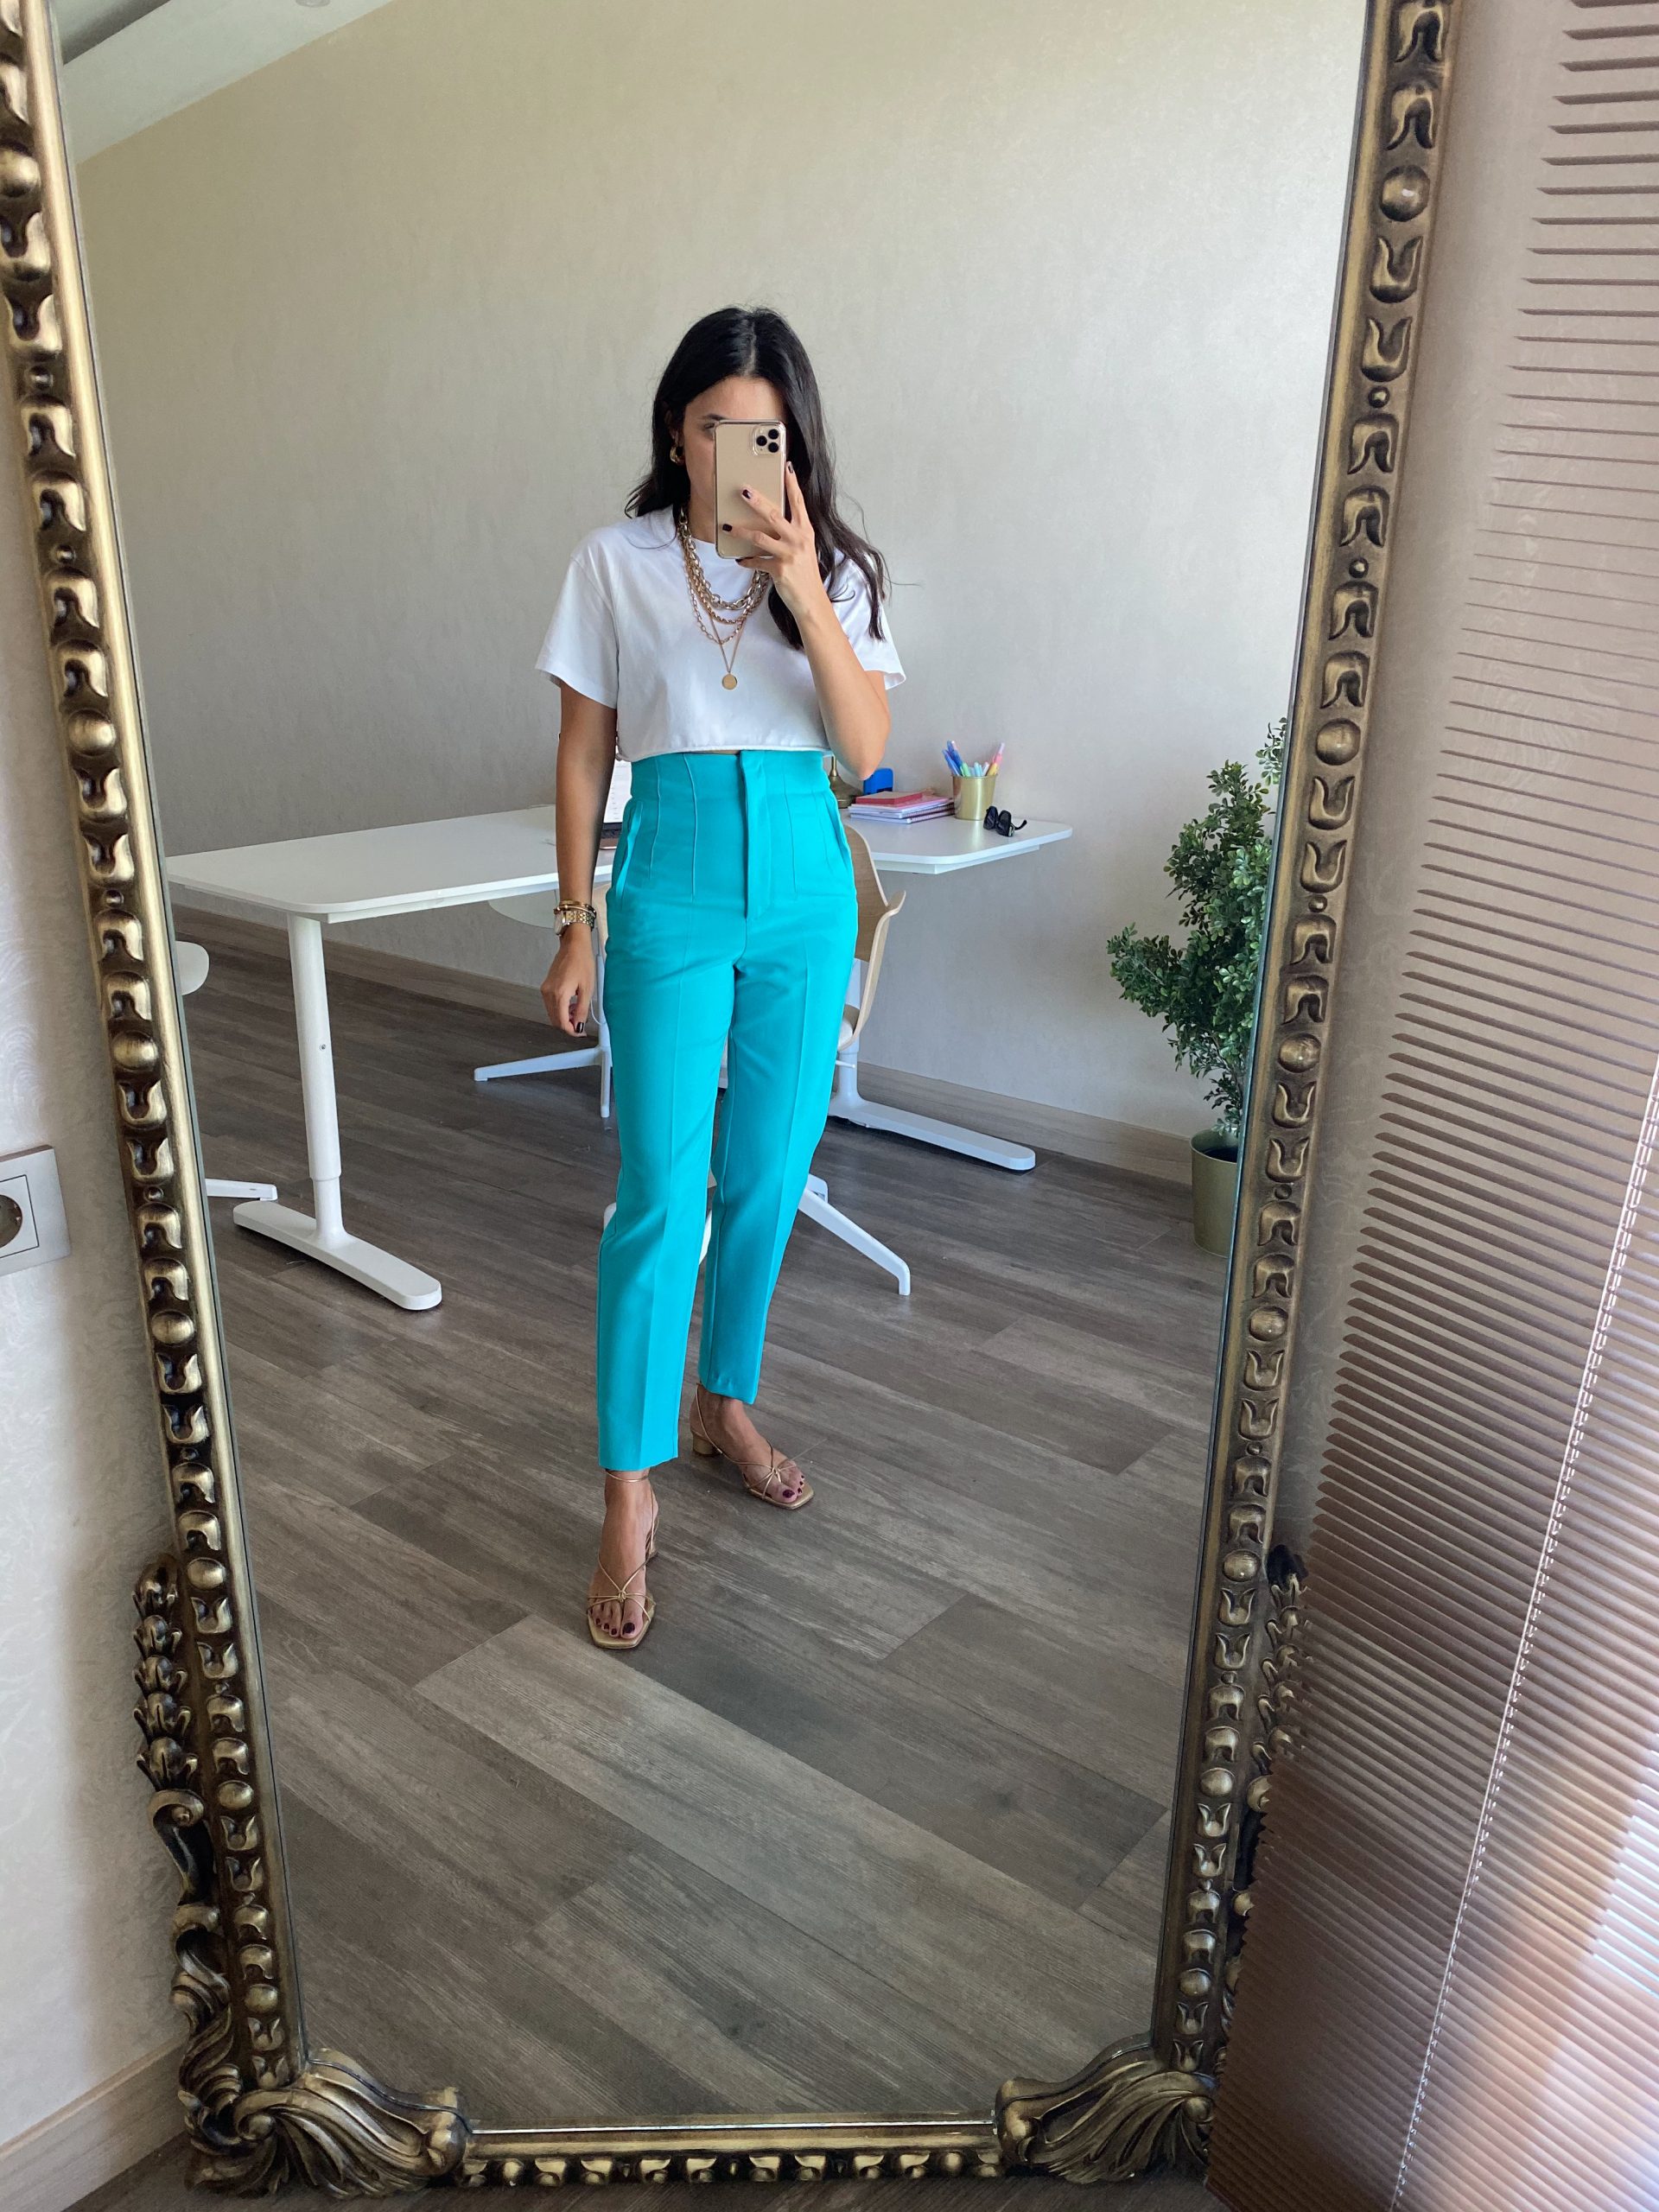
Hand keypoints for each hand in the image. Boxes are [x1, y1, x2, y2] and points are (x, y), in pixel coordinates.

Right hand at [541, 929, 595, 1034]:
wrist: (574, 945)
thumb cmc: (582, 961)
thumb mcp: (587, 988)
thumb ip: (582, 1010)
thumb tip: (579, 1025)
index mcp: (559, 994)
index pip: (562, 1022)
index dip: (572, 1031)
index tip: (580, 1032)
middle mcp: (549, 993)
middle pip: (555, 1020)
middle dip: (568, 1025)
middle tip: (581, 1022)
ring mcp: (545, 989)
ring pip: (552, 1013)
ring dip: (564, 1017)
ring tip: (578, 1010)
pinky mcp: (546, 986)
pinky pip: (551, 1004)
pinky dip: (560, 1008)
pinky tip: (571, 1004)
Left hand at [728, 462, 826, 620]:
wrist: (811, 600)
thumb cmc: (805, 572)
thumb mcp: (803, 548)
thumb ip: (791, 532)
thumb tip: (770, 519)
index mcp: (806, 531)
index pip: (798, 502)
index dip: (792, 484)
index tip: (786, 466)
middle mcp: (798, 539)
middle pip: (774, 515)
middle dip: (757, 502)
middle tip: (743, 490)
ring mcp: (789, 554)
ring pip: (760, 537)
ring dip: (741, 530)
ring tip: (728, 526)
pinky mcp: (779, 569)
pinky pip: (756, 561)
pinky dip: (747, 560)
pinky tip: (739, 559)